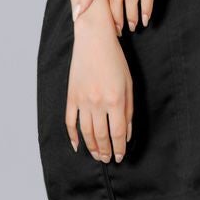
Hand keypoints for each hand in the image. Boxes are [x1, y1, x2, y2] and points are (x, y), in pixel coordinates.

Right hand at [66, 3, 133, 162]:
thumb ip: (128, 110)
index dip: (119, 148)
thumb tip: (126, 134)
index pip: (117, 133)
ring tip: (96, 155)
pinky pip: (70, 121)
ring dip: (91, 147)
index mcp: (115, 100)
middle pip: (101, 136)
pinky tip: (77, 144)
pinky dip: (72, 135)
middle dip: (105, 151)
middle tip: (107, 160)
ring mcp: (82, 100)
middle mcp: (98, 103)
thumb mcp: (128, 83)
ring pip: (85, 132)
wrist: (94, 40)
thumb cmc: (115, 60)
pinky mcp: (71, 96)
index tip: (120, 157)